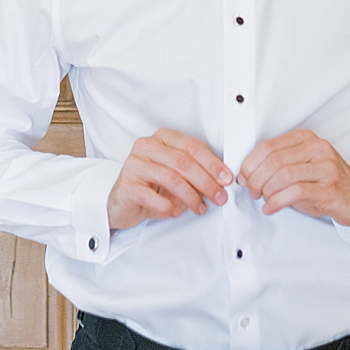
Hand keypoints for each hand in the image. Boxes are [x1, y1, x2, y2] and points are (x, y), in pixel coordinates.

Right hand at [108, 129, 233, 229]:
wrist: (122, 202)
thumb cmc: (152, 185)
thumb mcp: (177, 173)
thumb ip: (197, 170)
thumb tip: (222, 179)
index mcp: (163, 137)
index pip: (192, 146)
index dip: (213, 163)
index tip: (227, 179)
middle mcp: (146, 146)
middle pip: (183, 162)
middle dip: (206, 182)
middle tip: (219, 196)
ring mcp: (134, 165)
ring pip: (171, 178)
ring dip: (191, 196)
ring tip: (200, 208)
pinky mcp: (126, 186)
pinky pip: (152, 197)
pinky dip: (169, 207)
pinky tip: (177, 212)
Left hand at [239, 129, 349, 224]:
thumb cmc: (326, 183)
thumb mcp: (303, 166)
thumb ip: (280, 164)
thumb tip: (248, 172)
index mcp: (307, 139)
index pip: (269, 146)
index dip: (250, 162)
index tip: (243, 175)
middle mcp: (318, 149)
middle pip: (274, 160)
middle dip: (255, 178)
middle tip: (251, 190)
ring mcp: (326, 168)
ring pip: (283, 175)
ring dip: (265, 190)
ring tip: (262, 199)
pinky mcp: (330, 188)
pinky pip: (295, 192)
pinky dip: (277, 202)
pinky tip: (271, 207)